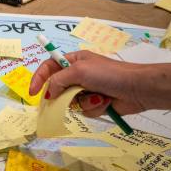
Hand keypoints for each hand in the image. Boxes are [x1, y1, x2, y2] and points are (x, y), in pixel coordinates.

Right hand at [28, 50, 149, 115]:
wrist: (138, 89)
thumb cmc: (108, 74)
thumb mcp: (79, 71)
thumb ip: (59, 80)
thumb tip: (49, 94)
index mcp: (74, 61)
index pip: (49, 67)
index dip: (39, 78)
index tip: (32, 92)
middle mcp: (79, 75)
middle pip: (58, 88)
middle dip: (64, 95)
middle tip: (70, 98)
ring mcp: (87, 90)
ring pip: (71, 102)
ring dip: (84, 102)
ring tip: (98, 98)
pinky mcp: (96, 103)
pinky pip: (85, 109)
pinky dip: (94, 107)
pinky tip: (106, 103)